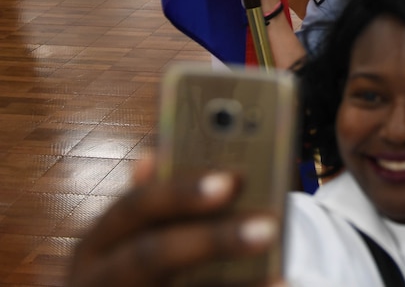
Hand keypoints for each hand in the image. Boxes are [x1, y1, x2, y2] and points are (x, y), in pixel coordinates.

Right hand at [67, 159, 277, 286]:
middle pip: (152, 256)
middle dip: (212, 241)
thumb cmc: (136, 269)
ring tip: (282, 276)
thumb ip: (157, 204)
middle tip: (269, 227)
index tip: (232, 180)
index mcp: (97, 244)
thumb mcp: (134, 237)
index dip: (182, 193)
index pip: (135, 207)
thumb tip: (156, 156)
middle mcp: (98, 281)